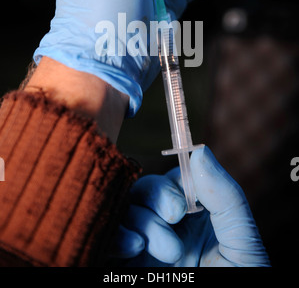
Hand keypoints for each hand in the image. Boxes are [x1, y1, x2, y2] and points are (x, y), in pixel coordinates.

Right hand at [112, 145, 269, 266]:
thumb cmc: (240, 281)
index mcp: (198, 214)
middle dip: (154, 202)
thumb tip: (200, 151)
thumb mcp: (241, 240)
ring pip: (126, 210)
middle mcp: (170, 226)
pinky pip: (111, 237)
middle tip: (173, 221)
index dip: (170, 185)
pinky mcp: (130, 262)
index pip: (173, 180)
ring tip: (163, 250)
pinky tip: (132, 247)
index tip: (179, 206)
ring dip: (139, 222)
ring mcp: (148, 244)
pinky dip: (115, 235)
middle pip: (144, 190)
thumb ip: (224, 194)